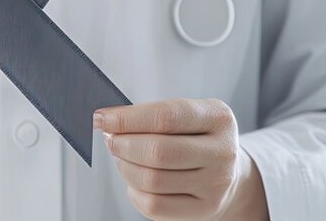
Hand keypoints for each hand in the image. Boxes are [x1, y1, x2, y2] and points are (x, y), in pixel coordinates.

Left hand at [94, 98, 268, 219]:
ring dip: (125, 167)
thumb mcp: (184, 117)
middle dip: (122, 145)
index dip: (126, 118)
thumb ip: (149, 115)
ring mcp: (215, 184)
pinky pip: (153, 204)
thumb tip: (106, 121)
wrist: (226, 174)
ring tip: (123, 158)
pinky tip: (136, 181)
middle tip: (110, 140)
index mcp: (218, 118)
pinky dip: (134, 191)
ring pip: (151, 180)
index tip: (100, 118)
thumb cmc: (193, 139)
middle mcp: (222, 152)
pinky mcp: (203, 209)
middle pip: (157, 152)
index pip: (165, 117)